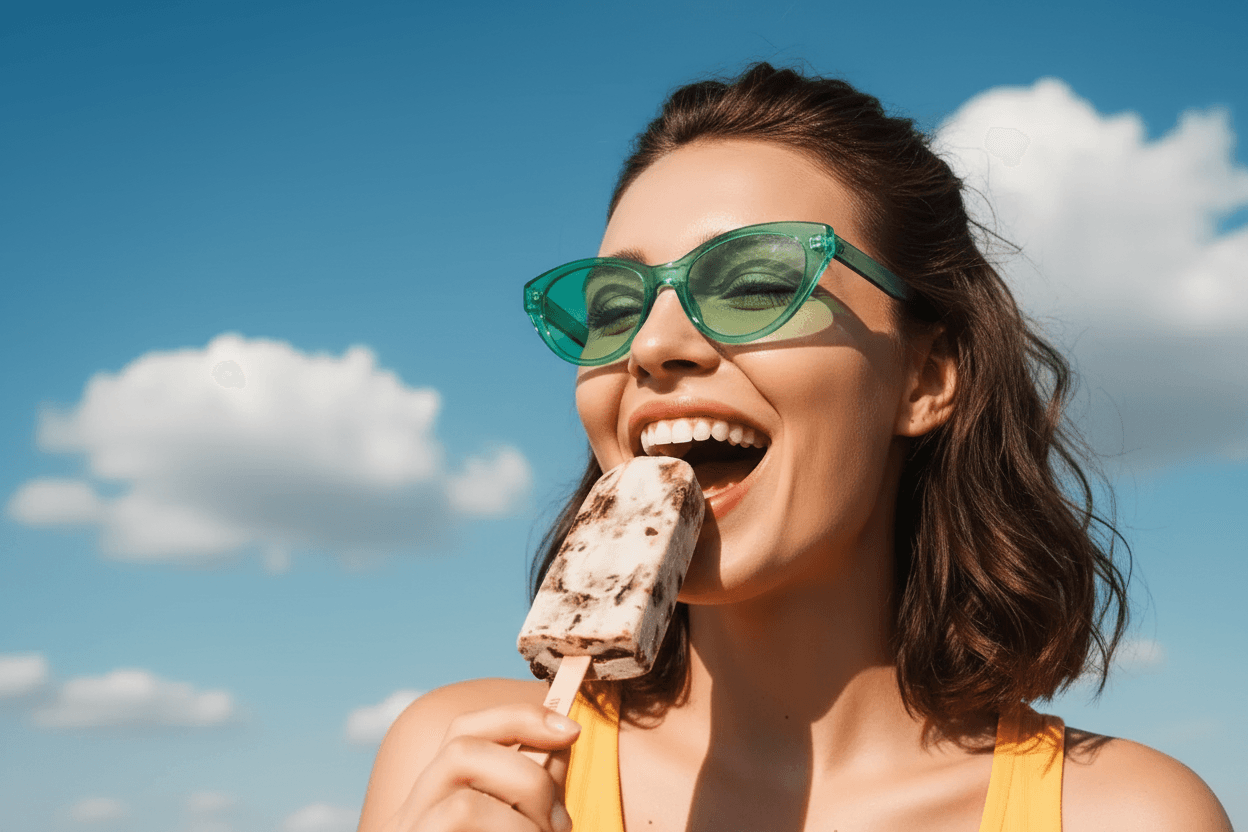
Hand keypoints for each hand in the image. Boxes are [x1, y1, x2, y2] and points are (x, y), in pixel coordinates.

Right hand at [380, 702, 580, 831]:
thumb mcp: (520, 825)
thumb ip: (531, 789)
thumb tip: (562, 736)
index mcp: (432, 805)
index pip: (463, 731)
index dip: (519, 718)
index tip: (571, 730)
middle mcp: (408, 816)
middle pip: (461, 747)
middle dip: (527, 773)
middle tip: (559, 823)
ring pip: (462, 785)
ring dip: (523, 808)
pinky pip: (462, 813)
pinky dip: (513, 830)